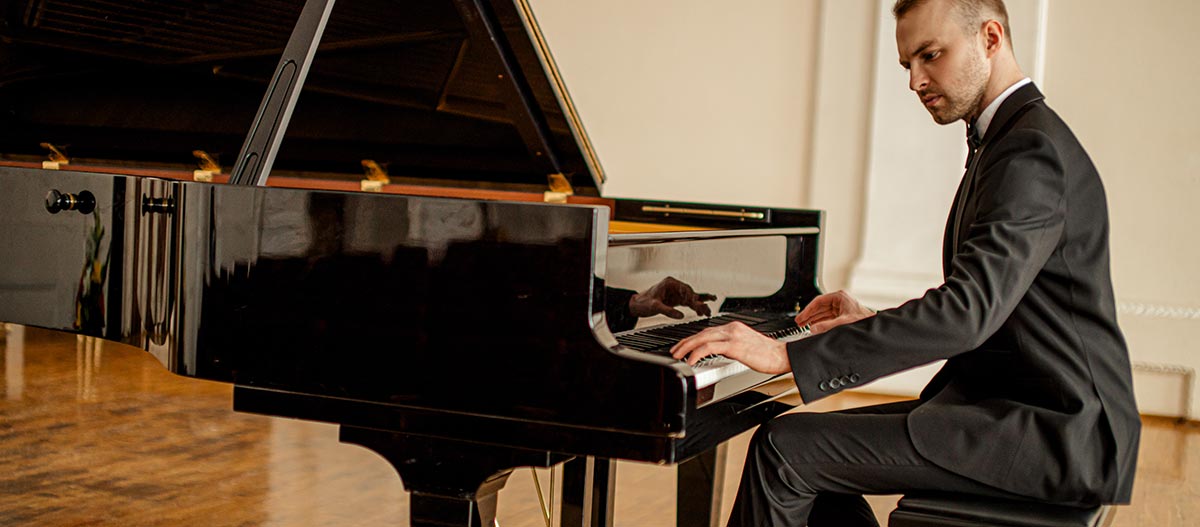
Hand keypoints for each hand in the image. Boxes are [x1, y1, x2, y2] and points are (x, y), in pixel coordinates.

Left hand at [628, 276, 716, 318]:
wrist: (636, 305)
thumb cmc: (643, 302)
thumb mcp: (655, 306)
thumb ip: (668, 310)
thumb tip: (680, 315)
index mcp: (670, 283)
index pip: (685, 289)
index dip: (691, 296)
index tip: (696, 303)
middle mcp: (675, 287)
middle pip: (691, 293)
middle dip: (699, 301)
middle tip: (706, 308)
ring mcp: (676, 294)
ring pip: (692, 298)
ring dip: (700, 304)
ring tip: (709, 310)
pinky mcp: (676, 300)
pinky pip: (689, 303)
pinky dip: (695, 307)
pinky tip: (702, 312)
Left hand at [670, 322, 790, 374]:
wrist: (783, 356)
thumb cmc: (768, 355)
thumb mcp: (746, 348)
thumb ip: (731, 347)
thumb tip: (718, 354)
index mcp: (734, 328)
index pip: (708, 331)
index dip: (693, 339)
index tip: (684, 346)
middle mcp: (732, 328)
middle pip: (702, 333)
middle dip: (685, 342)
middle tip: (675, 350)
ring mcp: (733, 336)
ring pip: (702, 338)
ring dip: (687, 347)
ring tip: (677, 355)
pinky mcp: (734, 346)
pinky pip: (710, 348)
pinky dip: (697, 353)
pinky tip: (691, 360)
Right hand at [794, 290, 874, 335]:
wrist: (874, 327)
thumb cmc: (864, 321)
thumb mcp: (842, 323)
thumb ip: (826, 326)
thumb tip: (813, 329)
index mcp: (839, 297)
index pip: (818, 301)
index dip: (808, 310)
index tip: (801, 317)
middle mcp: (839, 301)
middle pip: (819, 307)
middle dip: (809, 315)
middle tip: (799, 322)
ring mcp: (840, 308)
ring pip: (823, 313)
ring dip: (813, 319)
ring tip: (803, 325)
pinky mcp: (842, 315)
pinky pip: (827, 318)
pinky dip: (820, 322)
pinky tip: (814, 327)